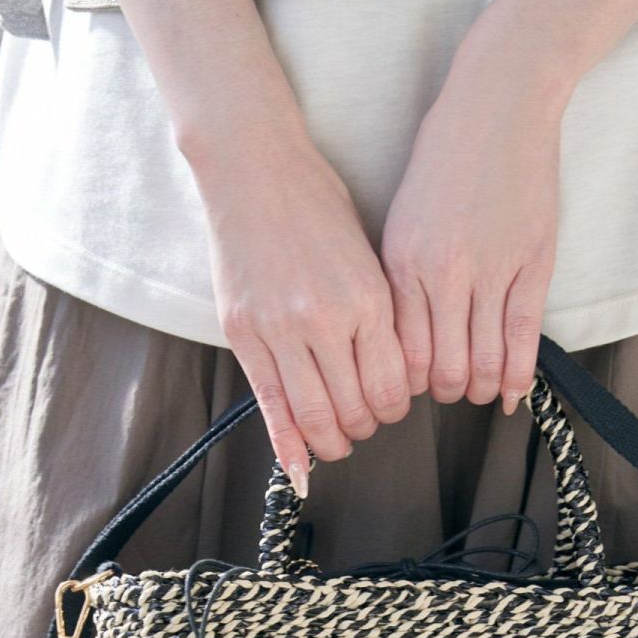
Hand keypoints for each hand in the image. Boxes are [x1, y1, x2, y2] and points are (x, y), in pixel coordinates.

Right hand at [195, 123, 410, 491]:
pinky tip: (298, 469)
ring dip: (329, 440)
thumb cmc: (318, 206)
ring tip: (334, 439)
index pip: (391, 386)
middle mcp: (326, 319)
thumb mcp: (367, 258)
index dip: (394, 409)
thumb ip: (379, 317)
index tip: (389, 406)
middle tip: (362, 425)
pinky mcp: (243, 332)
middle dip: (363, 428)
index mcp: (368, 299)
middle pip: (354, 408)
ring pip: (313, 416)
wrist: (254, 169)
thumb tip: (390, 377)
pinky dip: (285, 444)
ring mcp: (280, 328)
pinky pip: (269, 403)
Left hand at [380, 27, 565, 412]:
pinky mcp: (533, 264)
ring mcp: (491, 270)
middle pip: (440, 366)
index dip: (407, 382)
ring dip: (480, 387)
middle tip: (450, 393)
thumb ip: (403, 277)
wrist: (499, 103)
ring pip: (483, 360)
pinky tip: (511, 393)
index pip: (400, 350)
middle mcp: (443, 272)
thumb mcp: (404, 217)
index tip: (413, 386)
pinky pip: (523, 337)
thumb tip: (405, 339)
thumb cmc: (447, 156)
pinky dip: (517, 375)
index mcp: (402, 261)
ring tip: (479, 391)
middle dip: (444, 392)